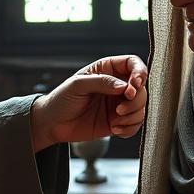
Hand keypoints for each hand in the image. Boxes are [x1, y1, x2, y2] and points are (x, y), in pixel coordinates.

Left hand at [30, 55, 147, 151]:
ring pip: (141, 107)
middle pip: (141, 88)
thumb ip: (102, 82)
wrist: (52, 124)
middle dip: (135, 100)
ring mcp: (118, 104)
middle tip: (119, 109)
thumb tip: (125, 86)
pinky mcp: (117, 121)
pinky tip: (114, 130)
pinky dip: (129, 128)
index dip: (139, 73)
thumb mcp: (78, 85)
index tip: (134, 86)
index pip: (132, 64)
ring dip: (133, 116)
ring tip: (115, 120)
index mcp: (107, 70)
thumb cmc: (61, 99)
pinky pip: (135, 124)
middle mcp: (116, 86)